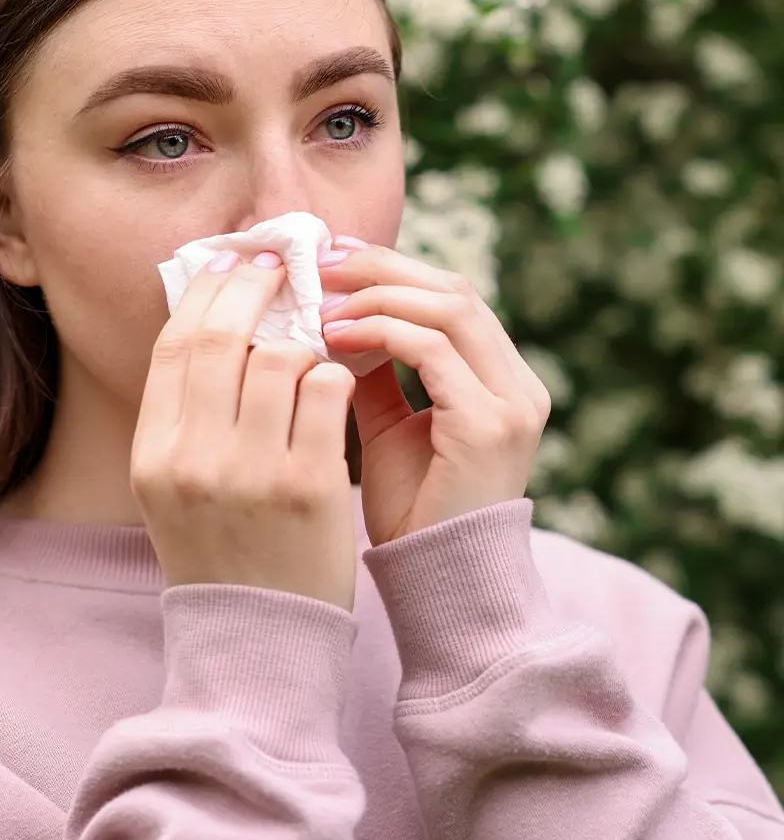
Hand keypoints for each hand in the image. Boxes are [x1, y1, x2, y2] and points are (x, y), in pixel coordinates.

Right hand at [132, 250, 360, 612]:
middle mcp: (193, 458)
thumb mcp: (174, 486)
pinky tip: (334, 387)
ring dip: (302, 340)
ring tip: (310, 347)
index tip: (230, 264)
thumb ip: (185, 412)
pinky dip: (333, 376)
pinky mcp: (311, 486)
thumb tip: (212, 321)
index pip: (174, 346)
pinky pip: (327, 392)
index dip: (204, 293)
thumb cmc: (220, 550)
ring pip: (281, 357)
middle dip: (253, 287)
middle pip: (222, 338)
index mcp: (152, 454)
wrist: (258, 639)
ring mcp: (252, 472)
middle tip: (276, 267)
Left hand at [317, 238, 551, 545]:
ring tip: (321, 301)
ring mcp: (512, 403)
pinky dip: (381, 333)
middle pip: (453, 290)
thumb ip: (376, 371)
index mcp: (501, 379)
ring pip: (448, 308)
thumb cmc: (411, 508)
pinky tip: (335, 338)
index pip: (451, 296)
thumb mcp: (390, 425)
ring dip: (376, 296)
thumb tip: (332, 316)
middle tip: (321, 263)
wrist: (437, 582)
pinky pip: (432, 351)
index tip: (333, 256)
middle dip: (381, 269)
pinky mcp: (490, 425)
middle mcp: (518, 384)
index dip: (392, 268)